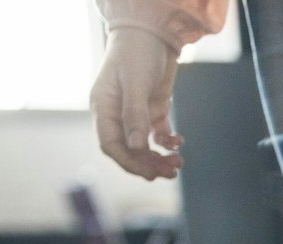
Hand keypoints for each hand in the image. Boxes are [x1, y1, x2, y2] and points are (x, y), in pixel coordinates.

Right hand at [91, 29, 183, 179]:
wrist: (152, 31)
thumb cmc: (137, 52)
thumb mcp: (135, 83)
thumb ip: (135, 115)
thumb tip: (136, 147)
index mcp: (104, 108)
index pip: (110, 145)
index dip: (128, 162)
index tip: (149, 172)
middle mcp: (117, 114)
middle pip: (129, 150)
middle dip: (148, 164)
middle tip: (172, 171)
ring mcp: (135, 112)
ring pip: (144, 146)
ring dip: (159, 157)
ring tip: (178, 162)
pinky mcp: (152, 108)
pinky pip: (157, 133)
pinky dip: (168, 142)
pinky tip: (179, 143)